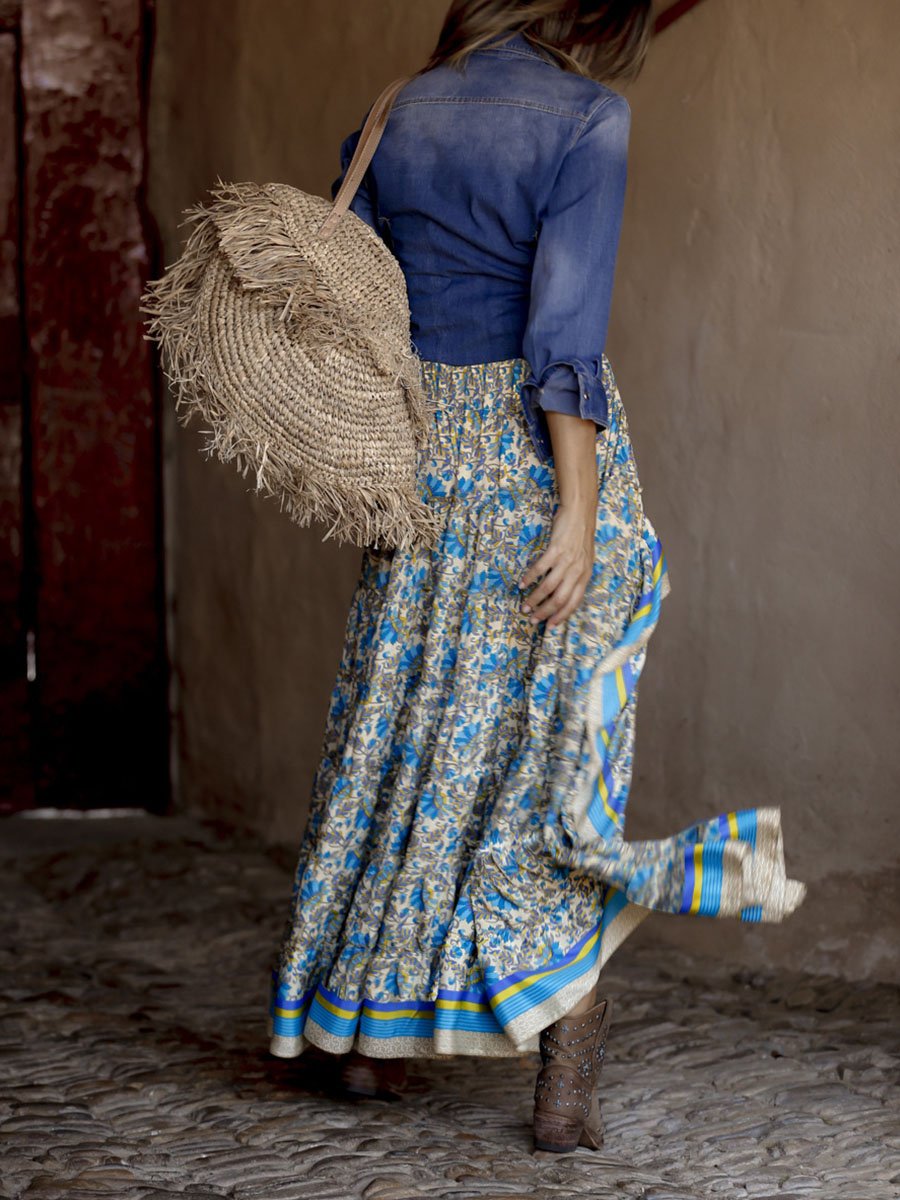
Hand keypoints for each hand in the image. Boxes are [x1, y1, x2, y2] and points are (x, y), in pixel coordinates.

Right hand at [519, 500, 595, 627]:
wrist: (581, 514)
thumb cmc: (580, 538)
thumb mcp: (585, 561)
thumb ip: (576, 577)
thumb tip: (563, 594)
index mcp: (585, 576)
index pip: (574, 603)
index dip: (561, 616)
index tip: (549, 627)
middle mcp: (577, 571)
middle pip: (560, 599)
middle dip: (545, 612)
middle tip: (532, 618)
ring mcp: (567, 561)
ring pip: (549, 587)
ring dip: (535, 599)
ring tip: (524, 605)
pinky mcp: (556, 550)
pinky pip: (540, 568)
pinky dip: (530, 578)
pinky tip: (522, 584)